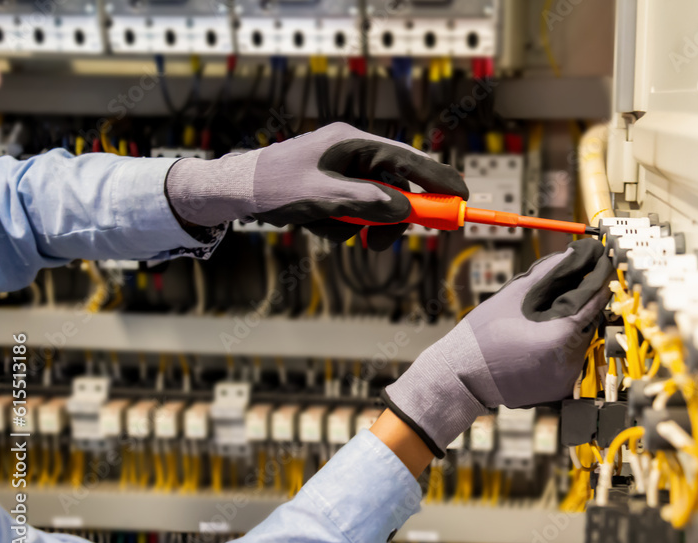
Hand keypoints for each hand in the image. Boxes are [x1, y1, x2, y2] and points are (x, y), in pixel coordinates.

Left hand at [165, 122, 467, 249]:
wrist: (234, 190)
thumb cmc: (271, 185)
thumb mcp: (320, 197)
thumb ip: (365, 203)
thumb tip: (402, 210)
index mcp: (353, 142)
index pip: (408, 159)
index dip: (438, 179)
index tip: (463, 198)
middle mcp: (353, 153)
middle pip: (396, 186)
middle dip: (390, 218)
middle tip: (377, 245)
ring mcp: (344, 170)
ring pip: (375, 204)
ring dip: (358, 225)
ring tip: (328, 229)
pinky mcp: (334, 186)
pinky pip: (355, 210)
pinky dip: (340, 224)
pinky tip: (314, 223)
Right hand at [383, 238, 613, 456]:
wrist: (462, 375)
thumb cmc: (480, 338)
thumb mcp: (513, 296)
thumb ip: (546, 274)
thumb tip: (568, 256)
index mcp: (559, 337)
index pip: (593, 303)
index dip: (599, 282)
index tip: (601, 267)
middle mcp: (568, 362)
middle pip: (590, 323)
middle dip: (585, 303)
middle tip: (579, 284)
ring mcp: (565, 378)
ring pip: (582, 341)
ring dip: (575, 325)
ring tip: (555, 311)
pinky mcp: (559, 389)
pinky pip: (572, 360)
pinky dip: (566, 346)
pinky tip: (547, 335)